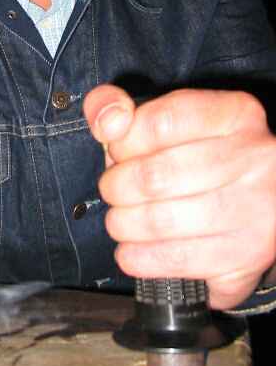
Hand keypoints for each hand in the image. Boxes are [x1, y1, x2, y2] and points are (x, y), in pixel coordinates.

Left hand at [83, 84, 275, 309]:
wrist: (253, 202)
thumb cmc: (191, 155)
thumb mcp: (160, 117)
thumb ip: (114, 105)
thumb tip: (108, 121)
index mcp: (234, 115)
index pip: (158, 123)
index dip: (122, 142)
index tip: (119, 151)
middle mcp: (255, 160)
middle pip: (155, 177)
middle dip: (116, 187)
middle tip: (114, 190)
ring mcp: (256, 211)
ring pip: (161, 222)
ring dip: (122, 224)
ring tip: (120, 220)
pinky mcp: (247, 258)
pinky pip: (176, 261)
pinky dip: (139, 258)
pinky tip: (133, 249)